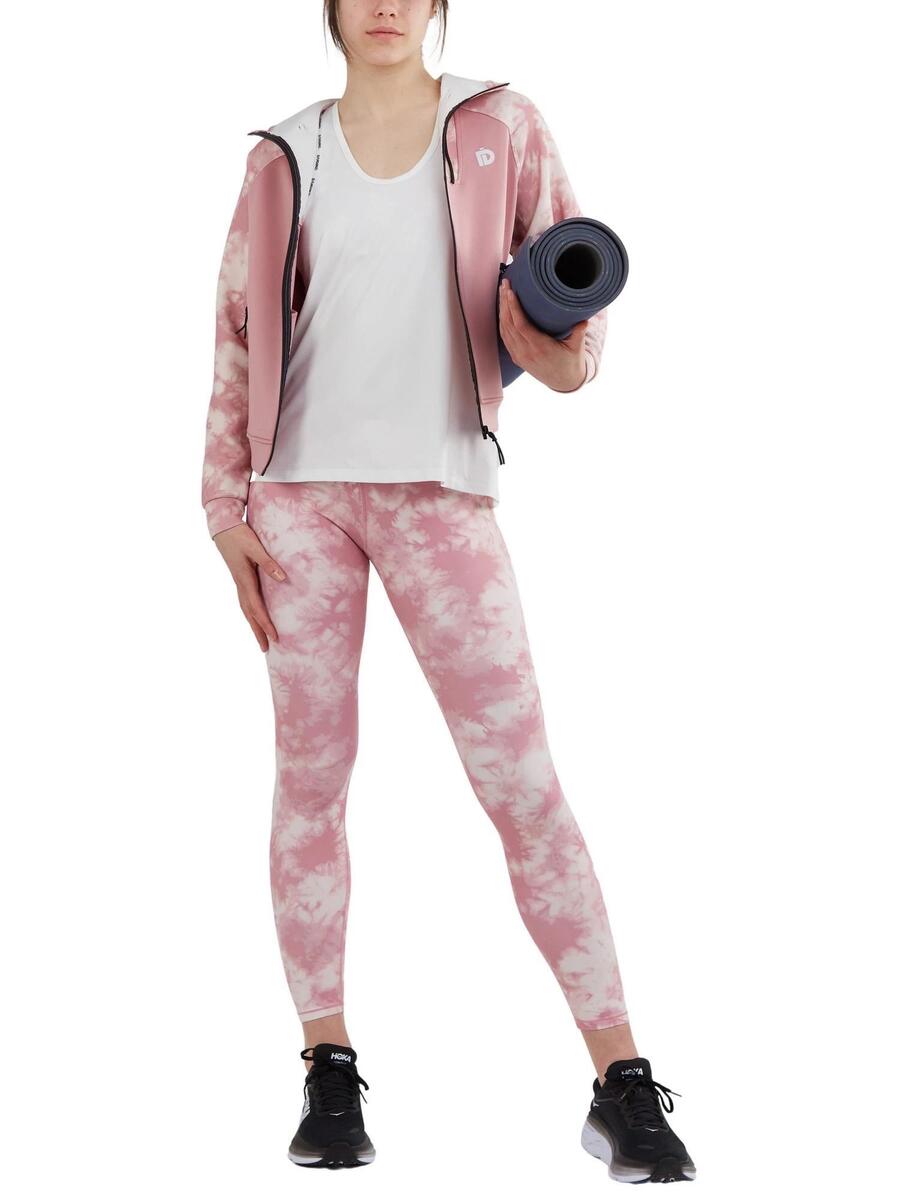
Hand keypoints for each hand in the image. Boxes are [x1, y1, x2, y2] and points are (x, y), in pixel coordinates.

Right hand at [213, 522, 285, 651]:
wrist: (223, 527)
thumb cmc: (239, 536)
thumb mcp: (255, 547)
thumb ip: (269, 562)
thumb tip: (283, 578)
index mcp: (244, 579)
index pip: (257, 607)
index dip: (266, 623)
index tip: (275, 637)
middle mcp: (240, 585)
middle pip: (249, 614)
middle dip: (258, 632)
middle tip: (266, 649)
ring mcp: (238, 583)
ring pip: (246, 609)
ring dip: (253, 625)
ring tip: (261, 639)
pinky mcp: (239, 579)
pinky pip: (245, 601)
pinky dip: (250, 613)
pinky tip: (255, 617)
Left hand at [498, 276, 588, 391]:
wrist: (564, 382)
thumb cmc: (572, 362)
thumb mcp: (578, 348)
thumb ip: (580, 332)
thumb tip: (585, 317)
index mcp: (540, 348)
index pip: (521, 325)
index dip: (514, 308)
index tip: (511, 291)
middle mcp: (526, 352)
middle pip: (509, 324)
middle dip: (505, 302)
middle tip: (505, 283)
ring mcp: (519, 356)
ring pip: (505, 330)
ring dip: (502, 310)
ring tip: (502, 291)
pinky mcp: (517, 357)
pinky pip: (505, 337)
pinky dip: (502, 322)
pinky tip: (502, 309)